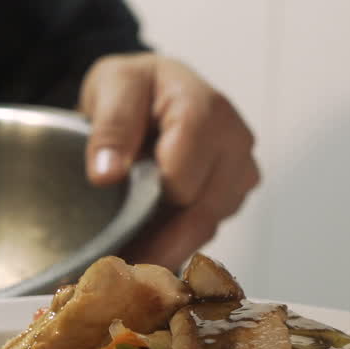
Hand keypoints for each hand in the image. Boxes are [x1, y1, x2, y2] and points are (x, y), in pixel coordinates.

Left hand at [78, 53, 258, 270]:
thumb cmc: (137, 86)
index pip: (182, 180)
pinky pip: (209, 230)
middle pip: (202, 213)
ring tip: (130, 252)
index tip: (114, 225)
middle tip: (117, 261)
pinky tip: (150, 243)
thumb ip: (111, 126)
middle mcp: (236, 141)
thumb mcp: (112, 86)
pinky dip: (178, 241)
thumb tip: (107, 174)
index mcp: (207, 110)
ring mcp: (242, 170)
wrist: (155, 89)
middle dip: (159, 238)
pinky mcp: (237, 192)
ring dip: (169, 244)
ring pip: (207, 228)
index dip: (146, 202)